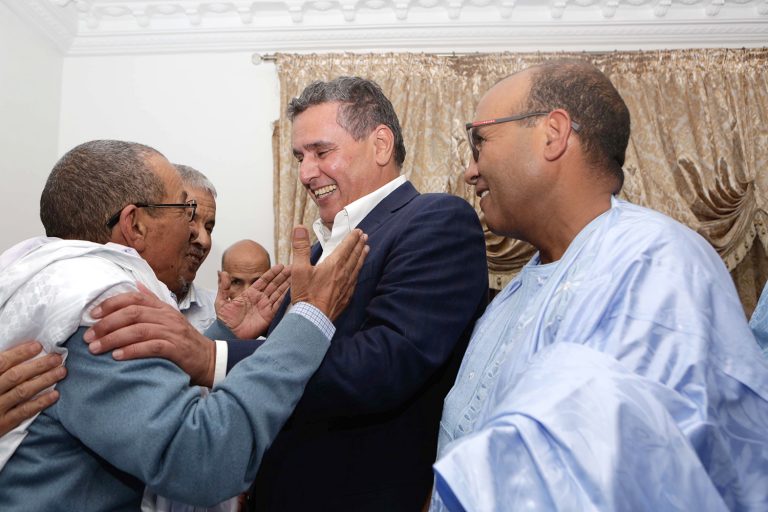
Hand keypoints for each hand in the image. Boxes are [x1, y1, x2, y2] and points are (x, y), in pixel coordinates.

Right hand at [0, 341, 65, 435]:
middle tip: (56, 358)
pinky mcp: (2, 424)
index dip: (20, 353)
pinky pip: (23, 412)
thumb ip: (0, 367)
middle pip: (15, 376)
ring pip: (22, 392)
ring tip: (61, 372)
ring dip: (44, 381)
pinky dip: (40, 402)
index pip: (1, 363)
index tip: (38, 346)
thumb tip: (18, 353)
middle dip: (38, 366)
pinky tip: (55, 395)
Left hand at [84, 283, 215, 386]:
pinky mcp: (176, 348)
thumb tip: (137, 284)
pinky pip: (151, 346)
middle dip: (107, 324)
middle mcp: (167, 317)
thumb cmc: (184, 341)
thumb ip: (153, 302)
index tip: (93, 315)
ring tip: (96, 348)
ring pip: (138, 330)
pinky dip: (132, 350)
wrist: (208, 359)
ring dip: (113, 339)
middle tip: (89, 337)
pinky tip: (117, 356)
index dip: (111, 304)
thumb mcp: (170, 317)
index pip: (135, 297)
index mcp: (163, 307)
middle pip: (133, 313)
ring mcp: (172, 331)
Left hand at [215, 265, 290, 338]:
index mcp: (250, 293)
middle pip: (274, 285)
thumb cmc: (225, 321)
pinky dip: (286, 298)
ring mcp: (266, 307)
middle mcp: (260, 299)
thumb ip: (224, 287)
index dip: (272, 273)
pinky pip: (279, 305)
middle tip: (293, 267)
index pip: (264, 280)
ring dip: (287, 285)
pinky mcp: (270, 316)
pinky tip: (293, 291)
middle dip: (283, 276)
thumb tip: (223, 272)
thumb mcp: (221, 302)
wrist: (229, 335)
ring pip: (279, 293)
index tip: (281, 266)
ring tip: (296, 276)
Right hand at [291, 226, 367, 319]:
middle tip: (365, 236)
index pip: (346, 247)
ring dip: (362, 256)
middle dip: (359, 244)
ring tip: (366, 249)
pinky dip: (359, 271)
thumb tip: (300, 228)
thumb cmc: (306, 295)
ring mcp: (347, 285)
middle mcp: (344, 273)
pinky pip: (356, 280)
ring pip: (357, 267)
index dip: (352, 238)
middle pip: (355, 255)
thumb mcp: (298, 269)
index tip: (358, 231)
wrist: (313, 318)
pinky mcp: (347, 296)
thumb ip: (300, 247)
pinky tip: (358, 271)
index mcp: (334, 264)